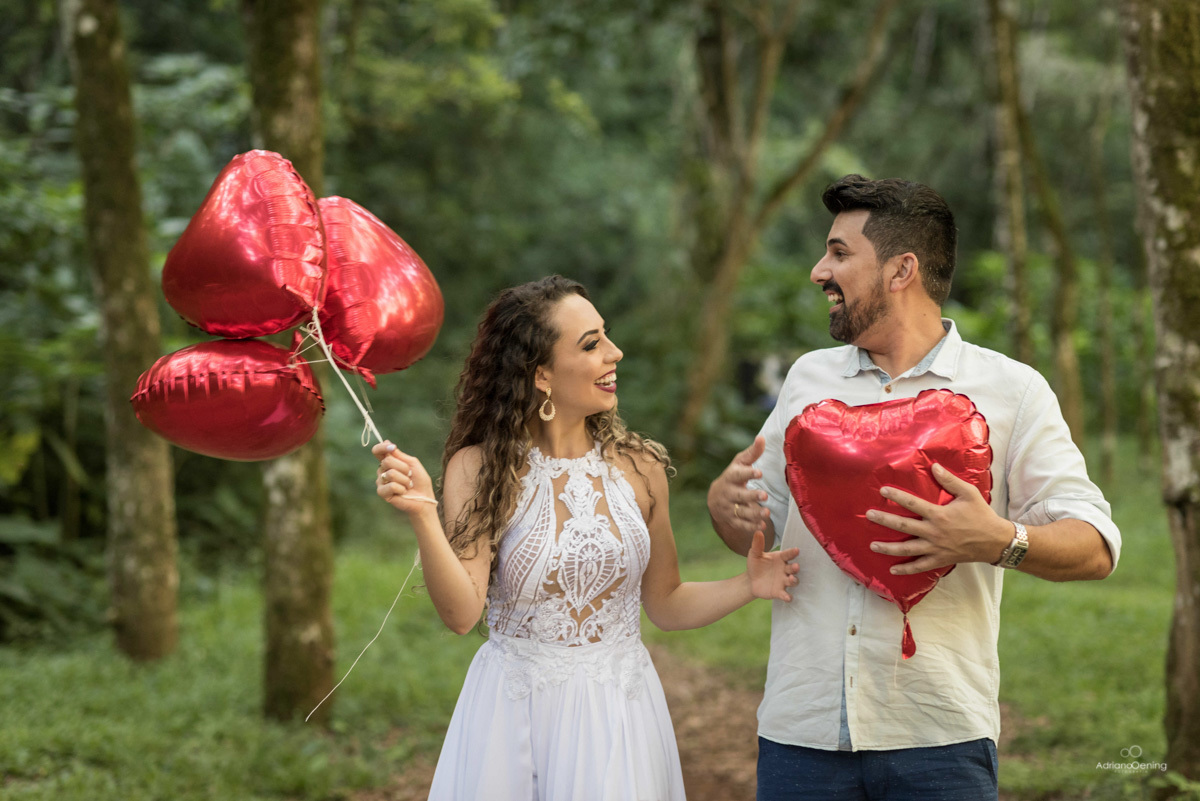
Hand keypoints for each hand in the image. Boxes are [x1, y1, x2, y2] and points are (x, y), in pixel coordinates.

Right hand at [371, 440, 436, 514]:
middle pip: (387, 461)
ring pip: (391, 473)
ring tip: (408, 485)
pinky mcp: (382, 493)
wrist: (424, 498)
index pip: (378, 451)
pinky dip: (401, 488)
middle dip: (403, 467)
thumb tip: (386, 441)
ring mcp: (381, 482)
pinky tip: (403, 492)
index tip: (392, 447)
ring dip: (405, 479)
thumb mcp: (412, 464)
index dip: (382, 447)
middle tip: (409, 475)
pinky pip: (391, 486)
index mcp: (388, 462)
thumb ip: (399, 455)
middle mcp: (382, 471)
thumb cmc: (419, 481)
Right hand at [708, 435, 770, 540]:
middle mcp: (728, 493)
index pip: (738, 475)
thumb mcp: (740, 464)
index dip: (748, 474)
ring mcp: (728, 507)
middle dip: (751, 496)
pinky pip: (741, 525)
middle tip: (765, 495)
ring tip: (767, 513)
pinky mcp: (731, 520)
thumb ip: (752, 453)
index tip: (759, 473)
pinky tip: (762, 526)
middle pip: (739, 495)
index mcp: (731, 477)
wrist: (715, 498)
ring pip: (742, 512)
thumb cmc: (734, 476)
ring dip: (754, 513)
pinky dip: (751, 526)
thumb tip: (762, 437)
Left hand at [746, 531, 799, 601]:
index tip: (796, 550)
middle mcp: (785, 569)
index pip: (788, 554)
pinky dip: (787, 597)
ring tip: (791, 579)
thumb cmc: (756, 565)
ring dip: (794, 580)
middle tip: (796, 566)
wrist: (750, 580)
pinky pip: (786, 595)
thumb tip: (758, 531)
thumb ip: (757, 544)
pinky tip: (787, 597)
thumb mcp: (755, 554)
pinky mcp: (779, 592)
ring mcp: (783, 581)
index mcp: (780, 558)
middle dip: (795, 568)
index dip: (792, 553)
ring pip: (793, 581)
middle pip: (793, 568)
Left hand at [866, 463, 1011, 573]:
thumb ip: (950, 480)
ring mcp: (936, 548)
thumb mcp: (969, 493)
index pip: (913, 503)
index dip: (896, 496)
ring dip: (888, 548)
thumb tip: (934, 466)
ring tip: (872, 545)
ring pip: (907, 549)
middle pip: (903, 526)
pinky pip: (920, 566)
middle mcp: (934, 532)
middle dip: (884, 521)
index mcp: (939, 515)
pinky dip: (906, 569)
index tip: (882, 490)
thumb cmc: (981, 515)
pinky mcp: (940, 560)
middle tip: (869, 516)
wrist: (995, 541)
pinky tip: (892, 569)